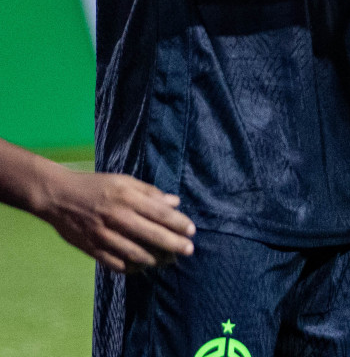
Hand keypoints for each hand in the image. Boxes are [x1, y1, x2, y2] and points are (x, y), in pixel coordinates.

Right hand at [35, 165, 195, 272]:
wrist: (58, 197)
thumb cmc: (96, 186)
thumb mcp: (124, 181)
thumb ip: (150, 193)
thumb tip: (174, 203)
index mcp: (127, 198)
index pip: (159, 213)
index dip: (178, 223)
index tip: (192, 231)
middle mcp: (116, 217)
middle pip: (150, 234)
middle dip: (173, 244)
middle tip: (189, 250)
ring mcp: (103, 235)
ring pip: (134, 253)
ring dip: (154, 259)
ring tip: (167, 260)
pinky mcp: (91, 248)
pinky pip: (115, 263)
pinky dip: (130, 267)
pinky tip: (142, 267)